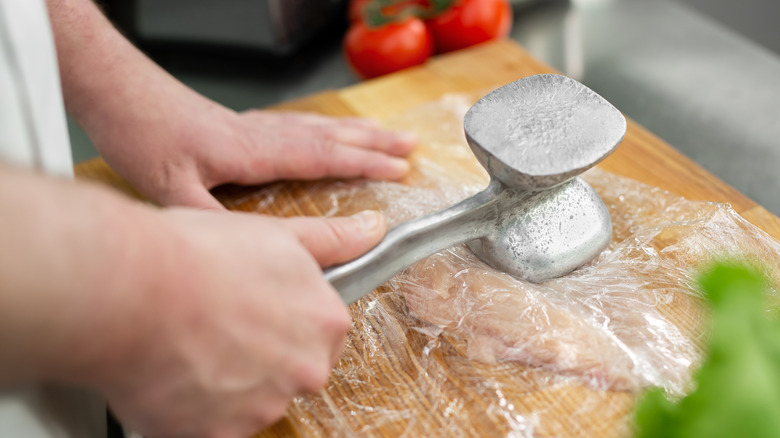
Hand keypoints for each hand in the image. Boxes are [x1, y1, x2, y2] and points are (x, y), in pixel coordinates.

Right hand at [92, 209, 385, 437]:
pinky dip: (196, 407)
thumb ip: (332, 239)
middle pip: (290, 369)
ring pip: (252, 399)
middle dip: (261, 354)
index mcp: (325, 323)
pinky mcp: (220, 434)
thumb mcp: (277, 234)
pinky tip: (174, 370)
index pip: (318, 331)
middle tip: (217, 324)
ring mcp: (264, 407)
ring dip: (227, 381)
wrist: (129, 289)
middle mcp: (306, 371)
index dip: (282, 317)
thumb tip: (373, 228)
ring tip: (190, 343)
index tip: (253, 307)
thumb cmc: (197, 256)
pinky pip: (215, 424)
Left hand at [94, 102, 416, 209]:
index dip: (365, 164)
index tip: (400, 170)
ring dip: (355, 132)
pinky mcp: (240, 124)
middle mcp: (262, 133)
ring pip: (317, 125)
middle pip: (332, 134)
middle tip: (412, 146)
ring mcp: (253, 125)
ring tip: (384, 136)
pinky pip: (298, 124)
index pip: (324, 156)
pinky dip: (324, 129)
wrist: (119, 93)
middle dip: (376, 142)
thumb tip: (245, 249)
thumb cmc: (144, 134)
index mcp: (255, 150)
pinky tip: (323, 134)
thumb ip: (210, 217)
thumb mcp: (170, 187)